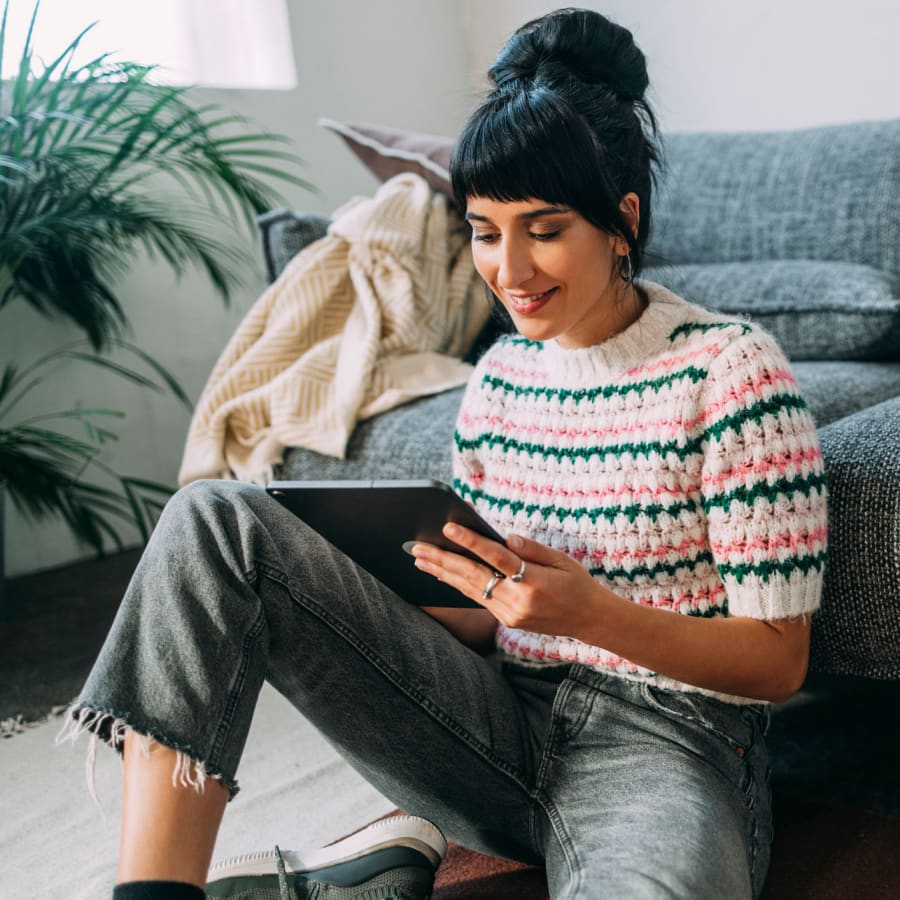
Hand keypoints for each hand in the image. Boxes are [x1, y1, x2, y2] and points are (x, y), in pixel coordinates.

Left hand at [412, 524, 604, 635]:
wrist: (590, 620)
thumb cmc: (577, 583)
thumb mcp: (562, 560)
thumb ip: (532, 549)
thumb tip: (503, 538)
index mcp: (534, 582)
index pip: (496, 558)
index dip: (471, 541)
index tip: (448, 527)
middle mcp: (518, 601)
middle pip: (474, 576)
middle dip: (443, 560)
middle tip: (417, 547)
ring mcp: (510, 614)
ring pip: (470, 589)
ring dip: (443, 573)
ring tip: (419, 559)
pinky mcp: (506, 620)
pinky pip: (477, 598)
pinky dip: (457, 584)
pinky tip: (442, 574)